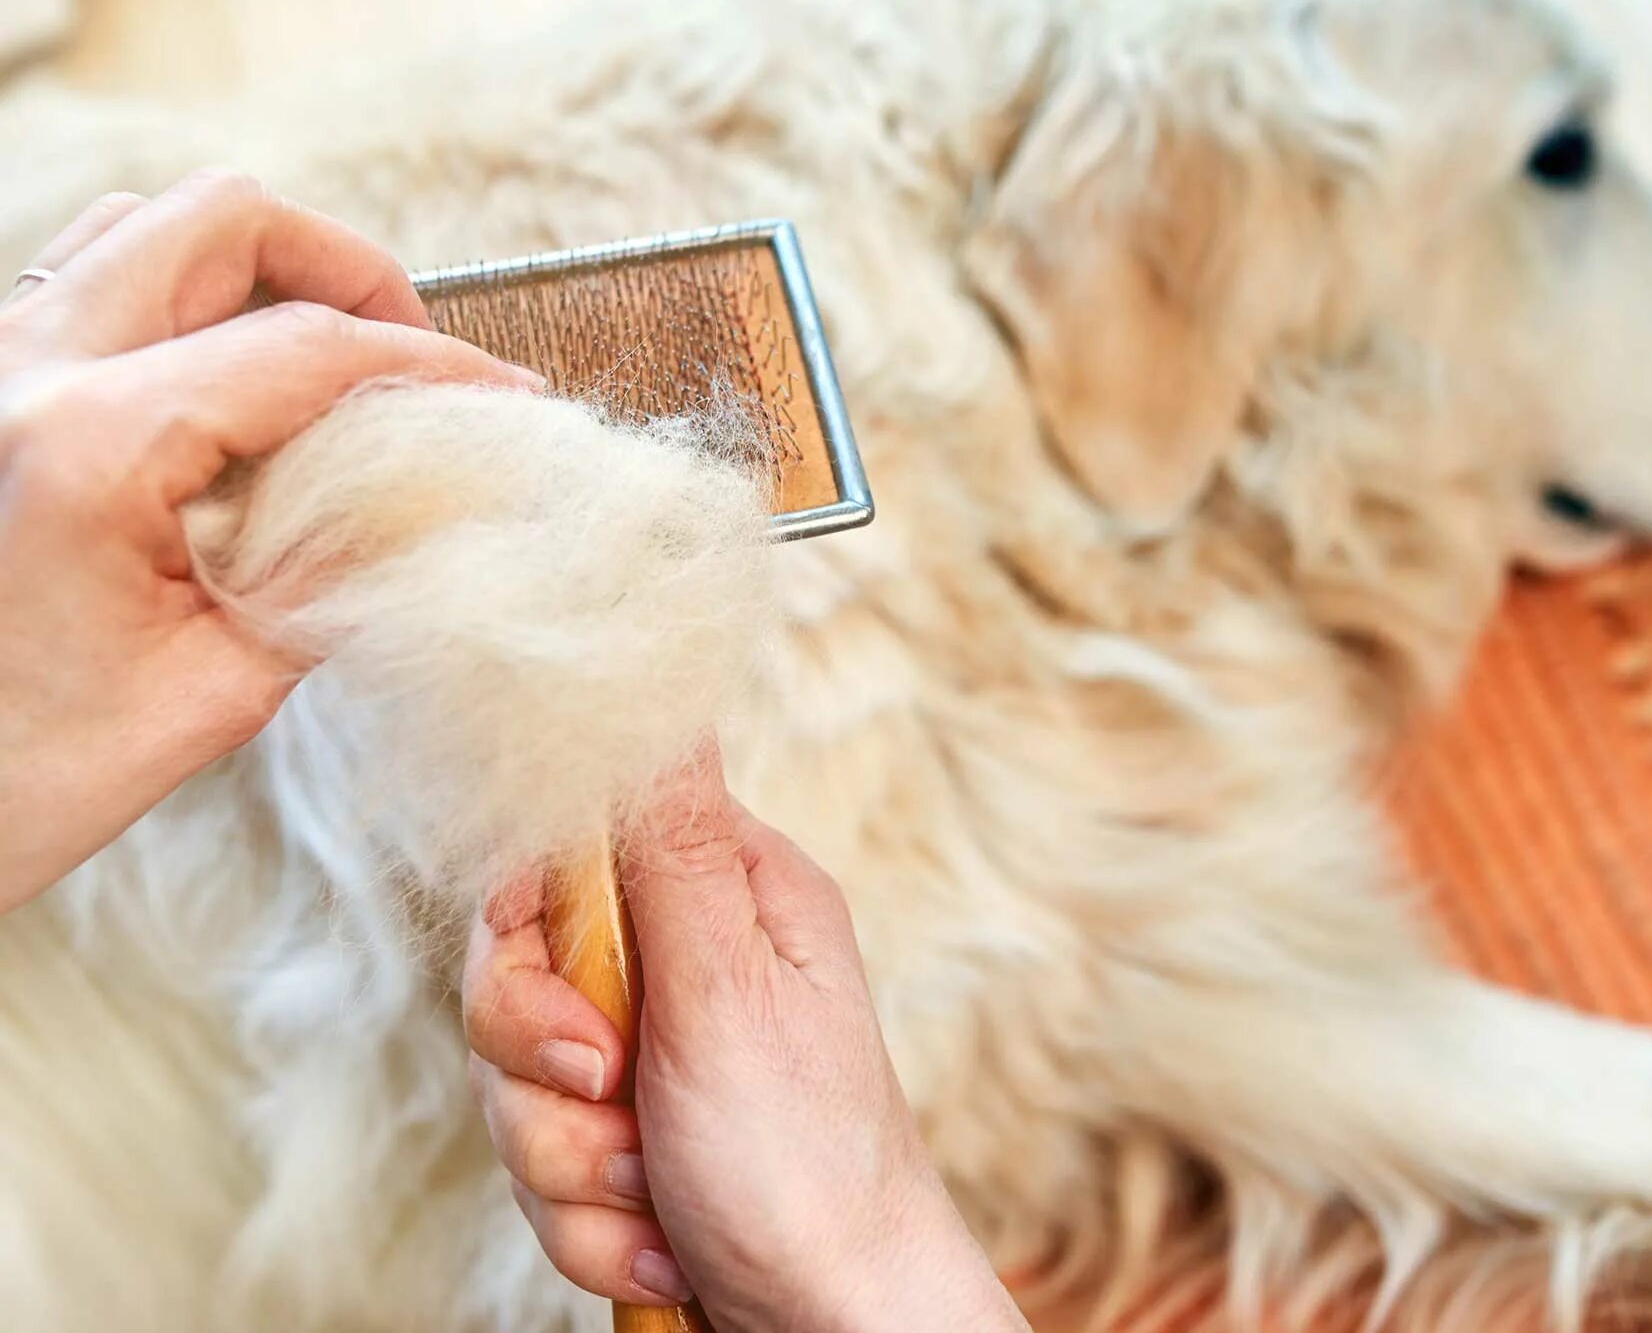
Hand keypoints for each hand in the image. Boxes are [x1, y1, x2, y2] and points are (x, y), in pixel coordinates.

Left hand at [0, 172, 540, 915]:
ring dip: (260, 270)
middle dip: (348, 272)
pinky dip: (184, 297)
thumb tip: (437, 506)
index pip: (307, 348)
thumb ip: (333, 580)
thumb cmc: (23, 776)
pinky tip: (229, 386)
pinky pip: (91, 278)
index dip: (432, 366)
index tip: (506, 400)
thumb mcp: (215, 692)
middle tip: (406, 366)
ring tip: (325, 362)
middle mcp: (23, 370)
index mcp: (87, 445)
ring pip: (150, 225)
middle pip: (225, 221)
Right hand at [464, 746, 1025, 1332]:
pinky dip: (593, 1227)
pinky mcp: (631, 1140)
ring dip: (576, 1171)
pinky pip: (545, 1168)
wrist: (836, 1329)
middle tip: (621, 1108)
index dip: (530, 939)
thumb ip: (665, 848)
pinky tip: (664, 1244)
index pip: (564, 849)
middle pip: (519, 974)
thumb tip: (655, 680)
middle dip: (548, 1079)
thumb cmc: (807, 1163)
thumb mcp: (728, 993)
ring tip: (660, 1197)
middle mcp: (687, 961)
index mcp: (726, 896)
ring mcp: (656, 1056)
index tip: (579, 1023)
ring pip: (519, 1085)